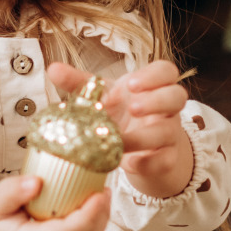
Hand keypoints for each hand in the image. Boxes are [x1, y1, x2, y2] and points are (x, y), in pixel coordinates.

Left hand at [48, 61, 193, 198]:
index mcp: (151, 87)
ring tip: (121, 139)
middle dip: (157, 100)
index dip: (154, 76)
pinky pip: (165, 160)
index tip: (131, 85)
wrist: (139, 153)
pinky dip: (147, 162)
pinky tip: (128, 162)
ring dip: (145, 135)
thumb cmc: (121, 116)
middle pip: (178, 96)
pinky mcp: (167, 159)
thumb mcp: (103, 98)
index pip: (166, 71)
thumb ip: (80, 83)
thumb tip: (53, 68)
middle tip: (132, 107)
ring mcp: (169, 134)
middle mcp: (165, 109)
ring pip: (169, 131)